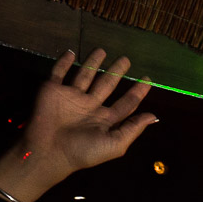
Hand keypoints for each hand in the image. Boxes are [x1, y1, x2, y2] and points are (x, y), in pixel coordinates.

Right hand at [16, 49, 156, 185]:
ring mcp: (72, 97)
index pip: (125, 104)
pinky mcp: (53, 90)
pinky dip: (64, 62)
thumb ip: (133, 129)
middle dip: (116, 72)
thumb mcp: (115, 144)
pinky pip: (59, 72)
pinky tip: (71, 52)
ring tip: (102, 50)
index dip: (137, 92)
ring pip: (85, 75)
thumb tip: (154, 116)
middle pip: (107, 85)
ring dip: (93, 63)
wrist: (48, 150)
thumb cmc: (83, 151)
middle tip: (126, 59)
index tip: (148, 80)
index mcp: (105, 119)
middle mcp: (90, 106)